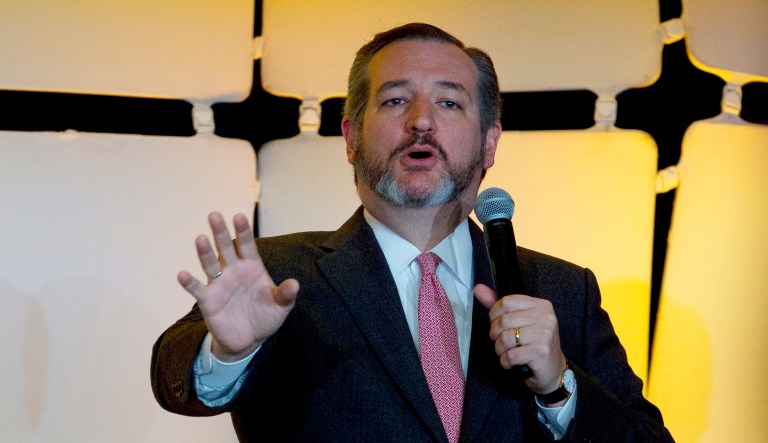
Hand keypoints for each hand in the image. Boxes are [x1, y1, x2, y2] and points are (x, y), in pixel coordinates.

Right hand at [177, 212, 298, 361]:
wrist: (250, 339)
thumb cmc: (266, 316)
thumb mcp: (281, 306)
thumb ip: (286, 294)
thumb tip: (295, 285)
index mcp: (252, 267)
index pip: (247, 245)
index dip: (243, 232)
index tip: (239, 216)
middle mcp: (233, 271)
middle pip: (225, 248)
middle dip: (220, 232)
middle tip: (214, 215)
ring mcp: (219, 284)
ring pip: (210, 264)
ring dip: (205, 252)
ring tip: (200, 238)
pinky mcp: (208, 301)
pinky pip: (197, 289)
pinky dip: (189, 283)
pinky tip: (182, 274)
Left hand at [474, 284, 566, 397]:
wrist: (553, 369)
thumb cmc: (533, 343)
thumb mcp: (520, 321)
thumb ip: (499, 305)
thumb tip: (478, 289)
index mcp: (540, 305)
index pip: (506, 302)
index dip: (494, 315)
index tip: (496, 324)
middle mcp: (545, 317)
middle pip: (504, 321)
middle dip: (495, 335)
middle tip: (501, 342)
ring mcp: (544, 334)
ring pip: (505, 338)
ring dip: (499, 349)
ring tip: (506, 352)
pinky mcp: (541, 352)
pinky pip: (510, 355)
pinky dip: (505, 362)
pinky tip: (511, 362)